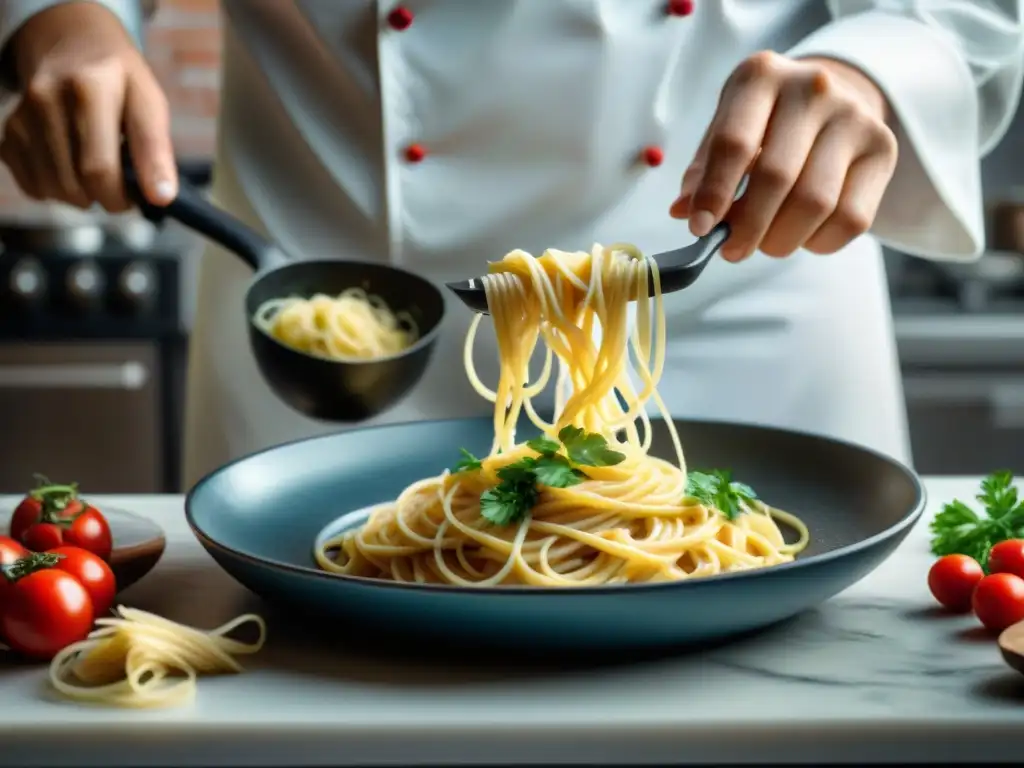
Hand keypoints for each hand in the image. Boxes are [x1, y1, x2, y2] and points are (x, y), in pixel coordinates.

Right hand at [0, 2, 176, 210]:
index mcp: (91, 87)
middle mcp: (49, 97)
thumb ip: (155, 148)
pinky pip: (34, 185)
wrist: (69, 41)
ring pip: (56, 189)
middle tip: (125, 186)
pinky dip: (59, 190)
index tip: (145, 201)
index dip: (123, 196)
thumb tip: (162, 197)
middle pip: (80, 182)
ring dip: (84, 196)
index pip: (101, 166)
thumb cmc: (118, 78)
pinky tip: (73, 168)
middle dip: (109, 198)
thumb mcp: (148, 100)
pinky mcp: (11, 130)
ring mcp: (24, 114)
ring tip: (100, 173)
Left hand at [670, 51, 897, 261]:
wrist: (832, 97)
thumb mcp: (727, 126)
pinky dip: (817, 242)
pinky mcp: (882, 149)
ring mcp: (854, 117)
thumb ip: (704, 170)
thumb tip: (685, 213)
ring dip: (781, 240)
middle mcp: (813, 89)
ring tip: (764, 243)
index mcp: (761, 76)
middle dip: (747, 227)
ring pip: (815, 204)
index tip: (700, 229)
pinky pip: (850, 219)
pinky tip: (801, 234)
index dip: (714, 194)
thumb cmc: (766, 120)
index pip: (734, 144)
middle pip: (777, 178)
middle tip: (732, 250)